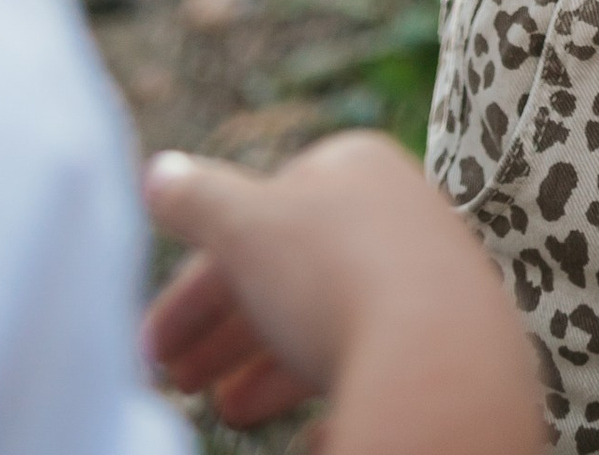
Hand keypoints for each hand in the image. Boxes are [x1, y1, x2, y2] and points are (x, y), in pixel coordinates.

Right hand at [143, 132, 542, 449]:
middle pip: (291, 276)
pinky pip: (378, 368)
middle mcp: (397, 217)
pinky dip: (332, 399)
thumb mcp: (245, 228)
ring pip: (330, 324)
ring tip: (226, 412)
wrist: (440, 361)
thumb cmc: (336, 279)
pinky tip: (304, 440)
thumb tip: (158, 174)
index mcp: (353, 171)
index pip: (256, 222)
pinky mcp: (448, 343)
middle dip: (228, 331)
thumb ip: (197, 201)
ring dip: (269, 370)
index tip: (151, 345)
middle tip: (176, 382)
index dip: (196, 285)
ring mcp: (427, 280)